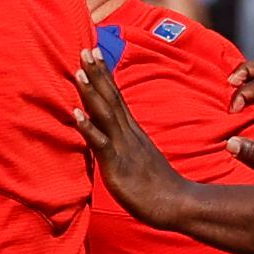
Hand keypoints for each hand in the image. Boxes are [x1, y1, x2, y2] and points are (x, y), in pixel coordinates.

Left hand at [73, 49, 195, 226]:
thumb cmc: (156, 186)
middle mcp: (128, 134)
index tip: (94, 54)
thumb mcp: (137, 159)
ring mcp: (124, 148)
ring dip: (91, 92)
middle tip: (85, 48)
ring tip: (79, 70)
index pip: (117, 97)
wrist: (177, 205)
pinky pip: (101, 143)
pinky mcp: (118, 166)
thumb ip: (124, 145)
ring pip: (106, 114)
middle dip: (98, 73)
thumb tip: (110, 137)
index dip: (105, 76)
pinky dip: (88, 127)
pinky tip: (75, 113)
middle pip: (112, 98)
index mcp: (132, 132)